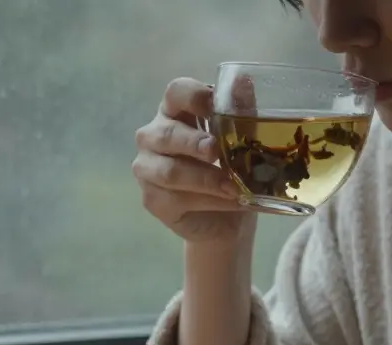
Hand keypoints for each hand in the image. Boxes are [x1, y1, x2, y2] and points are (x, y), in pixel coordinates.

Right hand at [132, 78, 252, 244]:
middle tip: (216, 150)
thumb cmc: (228, 169)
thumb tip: (243, 80)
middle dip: (194, 143)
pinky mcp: (153, 201)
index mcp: (174, 112)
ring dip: (205, 179)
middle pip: (167, 134)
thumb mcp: (240, 140)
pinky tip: (233, 201)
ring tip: (234, 186)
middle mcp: (153, 137)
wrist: (225, 216)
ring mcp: (147, 169)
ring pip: (170, 172)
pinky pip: (178, 200)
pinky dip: (210, 201)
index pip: (176, 93)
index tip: (216, 106)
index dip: (195, 96)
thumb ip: (240, 111)